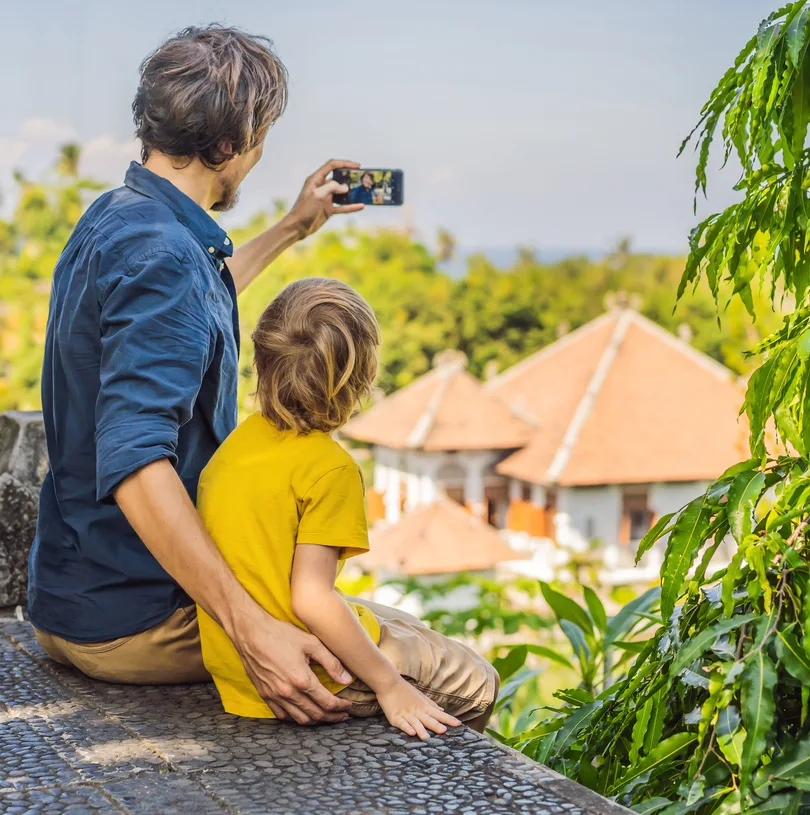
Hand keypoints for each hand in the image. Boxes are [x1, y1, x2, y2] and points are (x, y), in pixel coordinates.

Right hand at [232, 607, 352, 724]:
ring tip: (326, 716)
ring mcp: (275, 696)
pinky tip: (303, 713)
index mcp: (302, 680)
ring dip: (316, 720)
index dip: (341, 707)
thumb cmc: (281, 634)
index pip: (327, 702)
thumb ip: (331, 663)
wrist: (251, 633)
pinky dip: (296, 718)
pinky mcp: (265, 695)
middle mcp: (288, 692)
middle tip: (342, 715)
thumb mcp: (311, 643)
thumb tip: (347, 679)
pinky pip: (283, 715)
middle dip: (332, 717)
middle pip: (315, 714)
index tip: (349, 706)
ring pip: (299, 719)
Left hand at [283, 159, 364, 239]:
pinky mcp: (328, 209)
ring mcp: (326, 198)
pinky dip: (351, 206)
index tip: (357, 166)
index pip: (332, 166)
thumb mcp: (317, 195)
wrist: (298, 227)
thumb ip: (331, 187)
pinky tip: (361, 206)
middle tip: (362, 178)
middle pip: (338, 178)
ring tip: (364, 191)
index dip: (344, 164)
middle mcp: (321, 187)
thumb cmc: (304, 209)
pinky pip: (342, 206)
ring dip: (352, 192)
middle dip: (350, 177)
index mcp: (316, 179)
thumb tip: (345, 187)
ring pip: (342, 193)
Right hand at [376, 678, 461, 740]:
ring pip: (416, 724)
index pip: (439, 714)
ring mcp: (406, 714)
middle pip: (428, 719)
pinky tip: (411, 733)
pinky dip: (407, 728)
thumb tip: (442, 710)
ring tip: (427, 738)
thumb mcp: (420, 696)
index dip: (448, 719)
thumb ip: (431, 704)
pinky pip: (402, 724)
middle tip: (444, 731)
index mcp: (424, 706)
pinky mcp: (395, 717)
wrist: (389, 683)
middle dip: (436, 725)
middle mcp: (417, 711)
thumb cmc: (405, 690)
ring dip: (421, 730)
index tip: (459, 724)